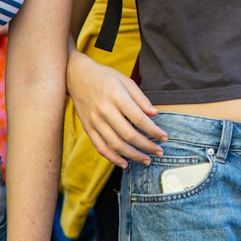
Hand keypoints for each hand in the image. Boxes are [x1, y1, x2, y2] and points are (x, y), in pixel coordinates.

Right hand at [67, 50, 166, 166]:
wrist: (76, 76)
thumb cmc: (104, 77)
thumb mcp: (125, 80)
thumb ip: (140, 98)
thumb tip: (155, 114)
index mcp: (116, 95)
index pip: (139, 118)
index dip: (153, 130)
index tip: (164, 137)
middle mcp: (104, 110)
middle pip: (128, 134)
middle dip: (147, 146)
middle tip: (159, 152)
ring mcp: (94, 121)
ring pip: (115, 144)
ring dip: (133, 156)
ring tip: (146, 160)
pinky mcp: (88, 128)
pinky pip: (101, 147)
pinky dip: (113, 158)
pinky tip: (125, 163)